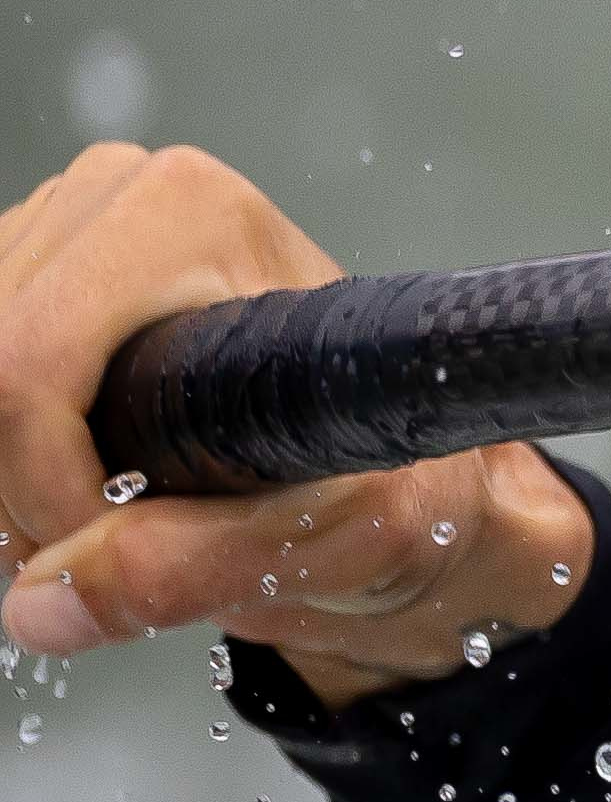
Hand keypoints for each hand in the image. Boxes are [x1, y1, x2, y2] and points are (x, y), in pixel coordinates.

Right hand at [0, 143, 594, 703]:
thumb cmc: (380, 481)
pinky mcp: (22, 274)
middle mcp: (114, 196)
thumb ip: (183, 567)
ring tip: (92, 526)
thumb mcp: (325, 534)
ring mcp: (56, 229)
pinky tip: (61, 490)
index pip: (26, 364)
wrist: (383, 478)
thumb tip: (37, 605)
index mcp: (189, 214)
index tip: (105, 549)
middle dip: (16, 494)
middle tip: (90, 557)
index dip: (44, 485)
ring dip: (3, 484)